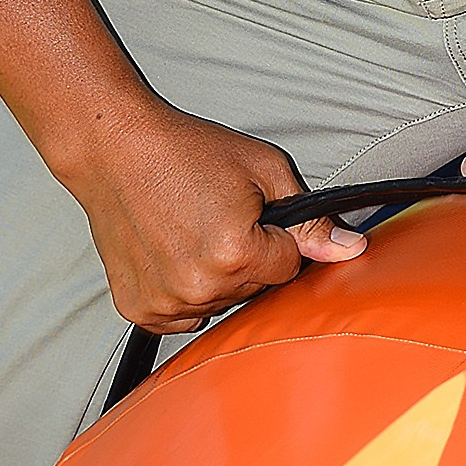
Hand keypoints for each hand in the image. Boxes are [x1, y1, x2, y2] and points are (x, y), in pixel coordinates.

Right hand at [67, 92, 365, 330]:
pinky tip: (171, 253)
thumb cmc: (187, 151)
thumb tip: (352, 250)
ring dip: (217, 278)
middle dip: (250, 258)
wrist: (114, 148)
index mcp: (237, 254)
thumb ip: (310, 219)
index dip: (278, 239)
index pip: (289, 268)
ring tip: (191, 231)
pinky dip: (184, 293)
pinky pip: (183, 317)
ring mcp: (166, 303)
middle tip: (218, 216)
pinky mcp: (139, 309)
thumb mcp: (264, 169)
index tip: (252, 214)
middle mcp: (201, 287)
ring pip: (220, 305)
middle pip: (255, 290)